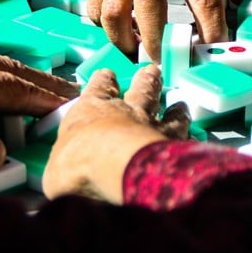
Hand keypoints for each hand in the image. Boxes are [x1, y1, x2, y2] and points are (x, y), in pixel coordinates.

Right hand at [42, 64, 190, 202]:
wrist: (115, 168)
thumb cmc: (76, 167)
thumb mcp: (56, 172)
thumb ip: (65, 171)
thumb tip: (66, 182)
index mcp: (91, 111)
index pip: (97, 89)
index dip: (102, 81)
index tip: (107, 73)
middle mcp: (125, 111)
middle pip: (140, 89)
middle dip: (146, 80)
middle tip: (152, 70)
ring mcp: (154, 125)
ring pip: (168, 111)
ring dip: (175, 108)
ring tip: (180, 105)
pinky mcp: (175, 144)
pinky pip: (185, 135)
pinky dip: (190, 135)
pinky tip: (195, 137)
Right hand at [88, 0, 227, 61]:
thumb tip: (207, 27)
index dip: (210, 29)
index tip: (210, 50)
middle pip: (150, 7)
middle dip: (156, 42)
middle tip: (161, 60)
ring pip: (113, 11)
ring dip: (123, 40)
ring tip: (133, 50)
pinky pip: (95, 4)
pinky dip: (104, 23)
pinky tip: (116, 27)